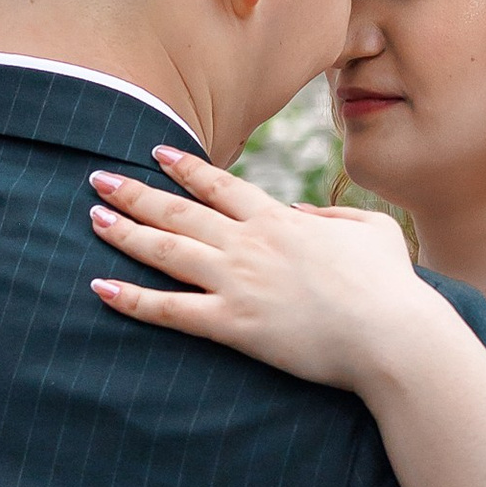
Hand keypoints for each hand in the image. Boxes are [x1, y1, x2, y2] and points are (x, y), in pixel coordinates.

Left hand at [88, 147, 438, 392]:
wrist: (392, 334)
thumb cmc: (390, 285)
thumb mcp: (369, 231)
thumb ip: (329, 215)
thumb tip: (296, 212)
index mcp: (281, 220)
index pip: (220, 185)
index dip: (185, 168)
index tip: (156, 153)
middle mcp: (250, 243)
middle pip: (180, 211)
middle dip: (135, 192)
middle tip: (98, 178)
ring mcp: (238, 282)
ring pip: (167, 250)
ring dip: (126, 232)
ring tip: (92, 218)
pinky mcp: (234, 324)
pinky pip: (171, 310)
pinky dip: (133, 299)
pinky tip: (101, 289)